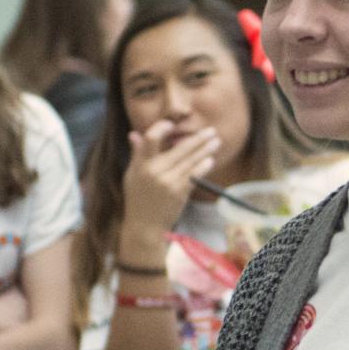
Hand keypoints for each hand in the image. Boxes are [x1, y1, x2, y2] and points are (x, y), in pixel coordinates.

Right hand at [121, 120, 220, 242]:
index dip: (162, 128)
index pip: (150, 138)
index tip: (172, 124)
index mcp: (141, 164)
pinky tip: (211, 159)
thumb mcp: (132, 175)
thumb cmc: (138, 199)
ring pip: (190, 160)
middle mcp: (154, 170)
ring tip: (216, 141)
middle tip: (211, 130)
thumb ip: (137, 154)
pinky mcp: (179, 192)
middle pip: (179, 148)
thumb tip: (134, 134)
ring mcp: (168, 181)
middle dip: (198, 138)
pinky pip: (194, 175)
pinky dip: (203, 166)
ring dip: (206, 149)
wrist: (144, 225)